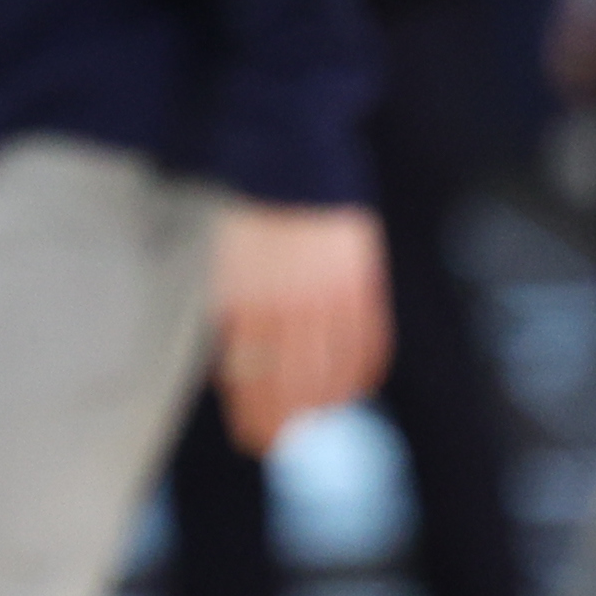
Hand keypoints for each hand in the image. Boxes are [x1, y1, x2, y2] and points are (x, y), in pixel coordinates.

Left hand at [209, 200, 390, 451]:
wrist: (288, 154)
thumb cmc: (249, 212)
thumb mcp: (226, 262)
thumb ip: (234, 313)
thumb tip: (237, 368)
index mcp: (247, 300)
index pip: (252, 378)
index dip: (254, 415)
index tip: (253, 438)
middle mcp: (289, 304)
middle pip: (291, 385)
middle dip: (283, 421)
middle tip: (278, 441)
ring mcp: (330, 295)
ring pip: (331, 371)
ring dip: (321, 403)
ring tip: (312, 417)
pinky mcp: (362, 282)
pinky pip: (368, 343)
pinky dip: (362, 373)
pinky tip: (351, 387)